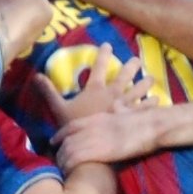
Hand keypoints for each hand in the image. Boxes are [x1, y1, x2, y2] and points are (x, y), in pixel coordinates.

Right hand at [35, 44, 152, 128]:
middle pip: (124, 75)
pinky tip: (157, 100)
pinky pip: (144, 109)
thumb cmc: (74, 129)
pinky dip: (151, 104)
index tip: (107, 45)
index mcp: (96, 89)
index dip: (103, 54)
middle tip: (136, 60)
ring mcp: (123, 106)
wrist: (91, 148)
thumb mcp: (58, 108)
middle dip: (131, 66)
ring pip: (138, 90)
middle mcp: (112, 94)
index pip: (100, 66)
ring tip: (151, 78)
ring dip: (145, 83)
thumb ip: (48, 91)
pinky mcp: (130, 119)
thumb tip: (35, 76)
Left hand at [54, 108, 161, 169]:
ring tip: (61, 169)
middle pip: (67, 140)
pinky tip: (68, 172)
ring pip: (68, 150)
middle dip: (59, 151)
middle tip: (56, 161)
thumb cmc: (144, 120)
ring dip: (62, 161)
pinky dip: (69, 166)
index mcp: (98, 118)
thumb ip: (117, 109)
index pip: (71, 126)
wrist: (151, 126)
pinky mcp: (99, 151)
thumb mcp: (126, 110)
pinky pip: (76, 159)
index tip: (54, 142)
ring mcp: (95, 139)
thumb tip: (118, 106)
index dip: (60, 135)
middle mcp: (92, 127)